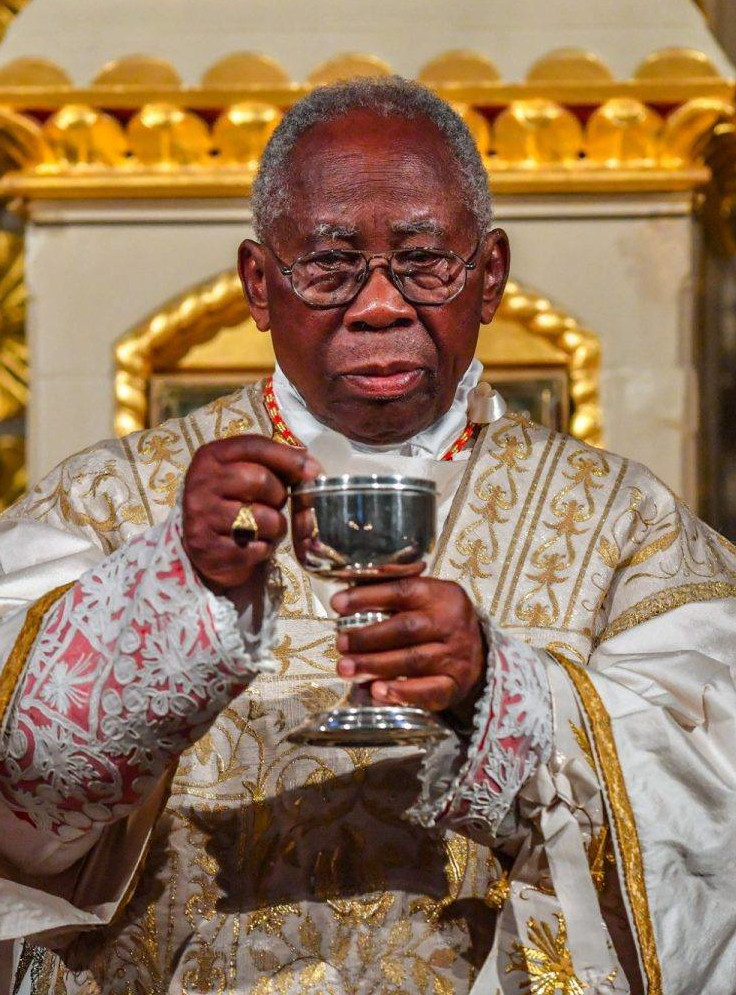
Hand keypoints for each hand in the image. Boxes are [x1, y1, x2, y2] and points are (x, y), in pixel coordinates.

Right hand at [182, 435, 319, 595]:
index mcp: (210, 457)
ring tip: (266, 528)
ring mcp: (201, 518)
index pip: (253, 446)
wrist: (202, 545)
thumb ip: (274, 463)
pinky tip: (254, 546)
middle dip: (279, 495)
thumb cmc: (232, 503)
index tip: (311, 470)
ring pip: (264, 518)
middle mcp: (200, 484)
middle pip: (260, 480)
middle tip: (275, 504)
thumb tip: (313, 468)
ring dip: (276, 526)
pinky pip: (256, 549)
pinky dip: (264, 549)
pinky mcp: (208, 550)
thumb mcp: (243, 473)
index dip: (288, 457)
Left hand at [331, 577, 486, 718]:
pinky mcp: (455, 685)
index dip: (367, 597)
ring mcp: (455, 656)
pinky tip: (377, 691)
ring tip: (346, 668)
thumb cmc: (437, 618)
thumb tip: (347, 588)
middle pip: (406, 628)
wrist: (478, 651)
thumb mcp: (424, 594)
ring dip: (376, 665)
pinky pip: (429, 691)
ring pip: (414, 660)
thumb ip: (391, 586)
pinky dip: (402, 692)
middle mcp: (451, 623)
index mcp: (439, 595)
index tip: (337, 604)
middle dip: (368, 637)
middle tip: (340, 644)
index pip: (401, 591)